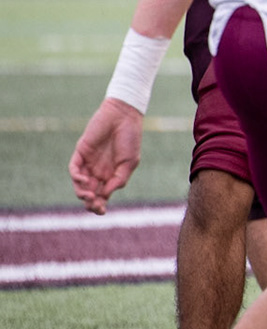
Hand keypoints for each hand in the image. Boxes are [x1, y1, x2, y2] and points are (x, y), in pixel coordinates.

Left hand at [70, 98, 143, 212]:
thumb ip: (119, 179)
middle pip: (89, 193)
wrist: (123, 117)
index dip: (100, 205)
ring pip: (79, 184)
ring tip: (89, 195)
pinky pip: (74, 168)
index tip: (103, 211)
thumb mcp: (130, 162)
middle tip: (95, 206)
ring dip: (82, 193)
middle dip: (90, 203)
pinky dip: (76, 177)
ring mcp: (89, 163)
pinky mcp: (81, 153)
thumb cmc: (130, 138)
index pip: (102, 195)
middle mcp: (98, 171)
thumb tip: (106, 194)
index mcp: (111, 175)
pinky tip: (83, 180)